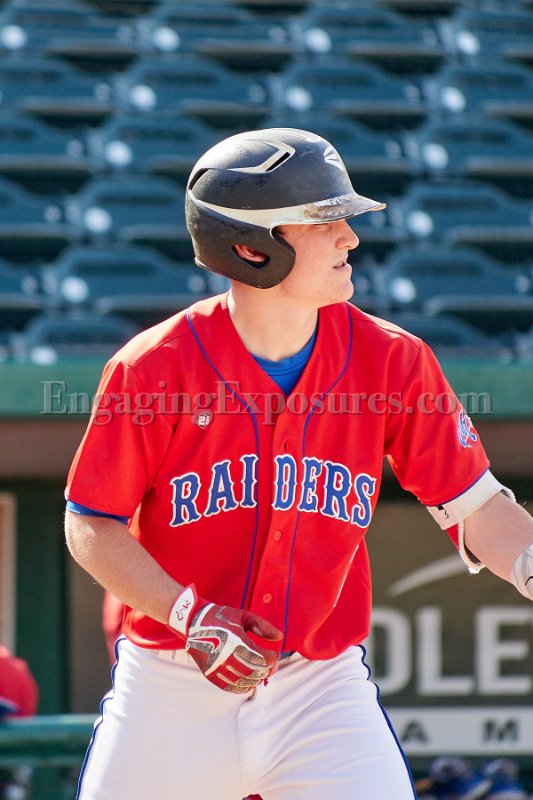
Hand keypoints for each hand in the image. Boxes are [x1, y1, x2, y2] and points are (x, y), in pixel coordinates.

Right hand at [168, 584, 282, 693]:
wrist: (193, 622)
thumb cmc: (220, 617)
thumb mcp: (244, 616)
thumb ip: (263, 626)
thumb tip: (280, 637)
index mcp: (236, 641)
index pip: (262, 659)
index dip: (273, 659)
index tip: (276, 654)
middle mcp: (226, 657)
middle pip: (255, 672)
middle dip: (268, 669)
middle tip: (272, 663)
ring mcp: (217, 668)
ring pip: (245, 682)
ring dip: (257, 678)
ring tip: (261, 670)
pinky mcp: (211, 675)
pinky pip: (231, 688)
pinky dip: (244, 686)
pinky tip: (250, 680)